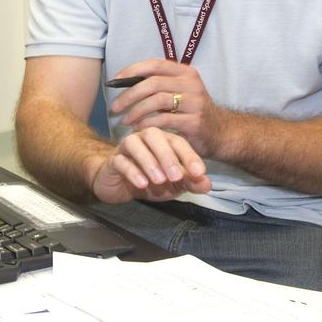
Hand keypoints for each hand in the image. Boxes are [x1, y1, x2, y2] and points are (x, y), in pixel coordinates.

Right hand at [88, 128, 210, 203]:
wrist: (118, 186)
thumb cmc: (149, 181)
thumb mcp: (173, 185)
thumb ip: (190, 183)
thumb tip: (207, 184)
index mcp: (162, 141)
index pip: (178, 142)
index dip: (189, 156)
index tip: (200, 173)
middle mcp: (144, 139)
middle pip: (155, 136)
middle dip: (168, 156)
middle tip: (177, 176)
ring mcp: (126, 148)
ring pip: (135, 144)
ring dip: (149, 161)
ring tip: (159, 180)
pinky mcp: (113, 161)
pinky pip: (120, 161)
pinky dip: (132, 171)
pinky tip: (142, 183)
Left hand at [109, 60, 224, 158]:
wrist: (221, 133)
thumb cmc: (193, 111)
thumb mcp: (181, 92)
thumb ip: (159, 85)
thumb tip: (125, 82)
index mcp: (186, 72)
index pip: (155, 64)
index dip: (132, 71)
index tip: (114, 81)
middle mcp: (191, 84)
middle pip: (153, 83)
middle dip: (129, 95)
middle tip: (115, 107)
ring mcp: (194, 102)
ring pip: (157, 100)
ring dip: (136, 111)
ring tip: (126, 120)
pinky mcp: (194, 121)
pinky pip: (164, 120)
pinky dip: (147, 123)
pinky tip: (138, 129)